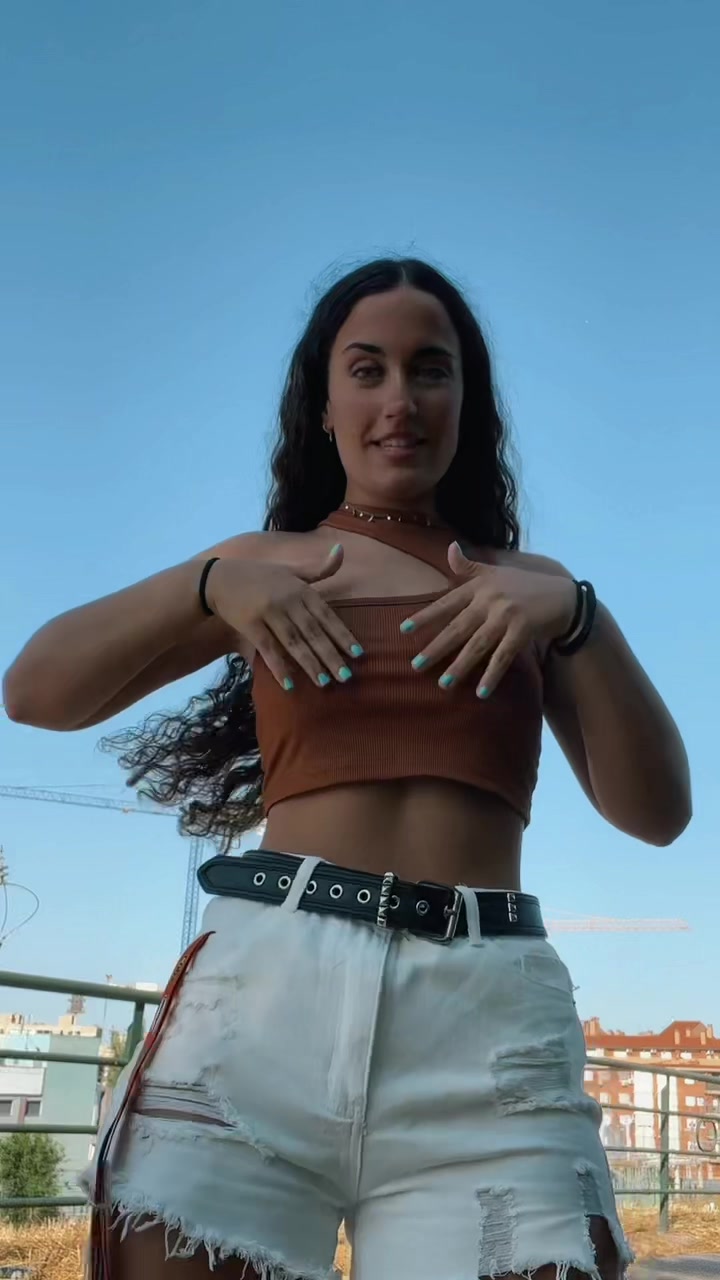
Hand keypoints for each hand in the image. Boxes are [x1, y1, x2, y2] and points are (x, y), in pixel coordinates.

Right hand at [205, 546, 362, 688]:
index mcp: (300, 589)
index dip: (342, 635)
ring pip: (294, 642)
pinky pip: (268, 649)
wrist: (219, 579)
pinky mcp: (250, 625)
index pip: (327, 615)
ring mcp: (268, 612)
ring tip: (324, 683)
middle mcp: (287, 600)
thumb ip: (318, 569)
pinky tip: (290, 684)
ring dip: (309, 664)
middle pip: (313, 632)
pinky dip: (279, 666)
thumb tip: (342, 550)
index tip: (358, 654)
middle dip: (330, 655)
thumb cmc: (260, 576)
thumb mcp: (291, 570)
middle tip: (346, 677)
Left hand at [402, 542, 574, 697]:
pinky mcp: (523, 630)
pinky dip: (492, 674)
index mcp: (480, 586)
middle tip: (416, 665)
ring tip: (443, 683)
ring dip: (460, 666)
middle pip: (457, 628)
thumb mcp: (496, 571)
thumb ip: (469, 566)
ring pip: (477, 645)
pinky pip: (503, 657)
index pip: (447, 602)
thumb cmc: (525, 585)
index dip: (425, 615)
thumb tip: (449, 547)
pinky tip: (481, 692)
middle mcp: (490, 599)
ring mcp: (506, 615)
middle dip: (436, 648)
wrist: (563, 596)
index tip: (403, 629)